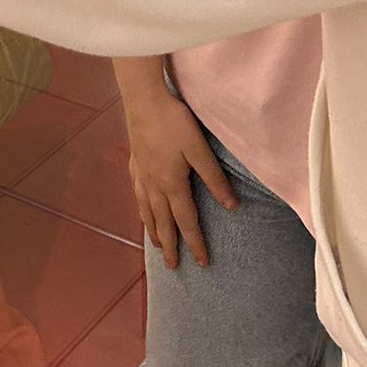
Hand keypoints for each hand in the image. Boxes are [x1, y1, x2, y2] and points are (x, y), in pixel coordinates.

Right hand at [121, 92, 236, 269]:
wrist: (143, 99)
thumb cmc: (173, 121)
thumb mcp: (199, 149)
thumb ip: (214, 178)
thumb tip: (231, 206)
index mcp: (172, 184)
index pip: (186, 221)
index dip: (195, 243)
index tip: (202, 264)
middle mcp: (154, 185)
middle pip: (163, 222)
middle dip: (170, 246)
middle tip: (173, 267)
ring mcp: (142, 174)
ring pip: (147, 211)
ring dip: (153, 231)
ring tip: (156, 246)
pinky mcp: (134, 162)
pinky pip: (137, 194)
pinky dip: (140, 208)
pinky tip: (142, 207)